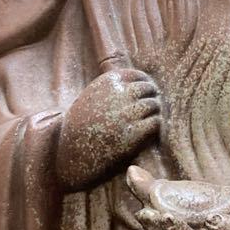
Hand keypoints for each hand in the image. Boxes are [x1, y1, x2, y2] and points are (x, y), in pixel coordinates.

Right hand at [56, 69, 159, 190]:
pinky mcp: (135, 132)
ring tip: (148, 122)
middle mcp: (119, 94)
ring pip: (154, 105)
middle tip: (150, 110)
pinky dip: (154, 127)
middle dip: (150, 98)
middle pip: (148, 89)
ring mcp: (127, 113)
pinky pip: (155, 122)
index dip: (144, 85)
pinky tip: (147, 133)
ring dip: (154, 113)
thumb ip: (110, 88)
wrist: (73, 153)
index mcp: (107, 82)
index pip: (137, 75)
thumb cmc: (80, 127)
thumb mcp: (89, 98)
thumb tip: (136, 79)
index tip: (145, 95)